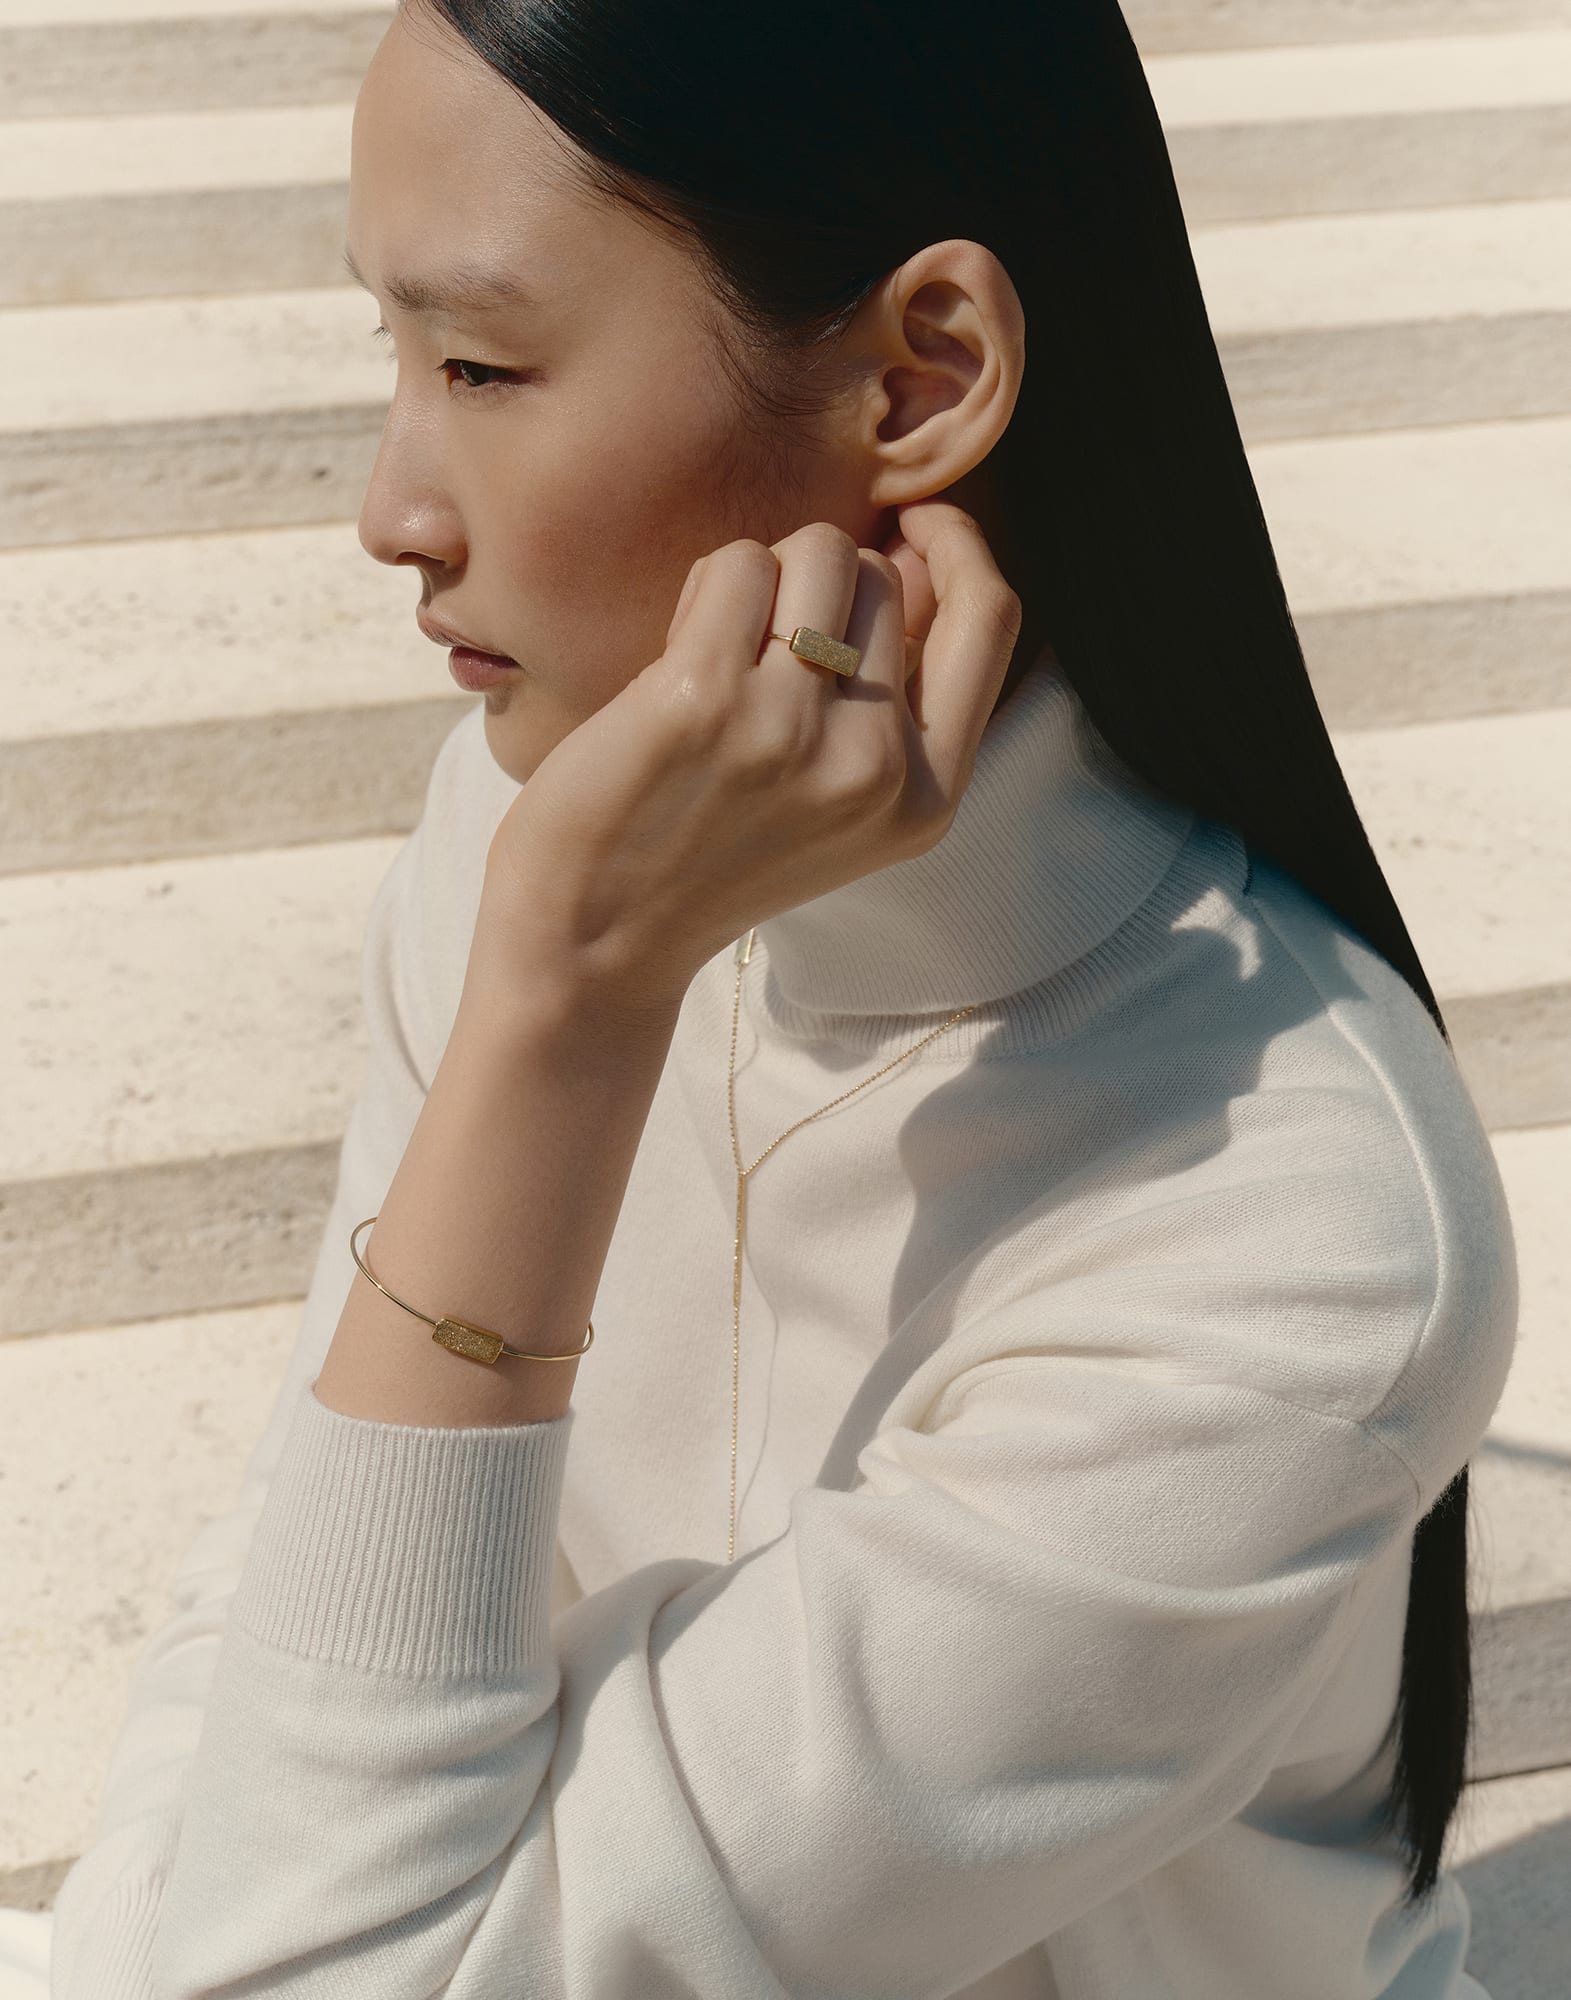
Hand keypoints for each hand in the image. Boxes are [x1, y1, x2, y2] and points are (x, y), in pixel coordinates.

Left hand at [472, 499, 1022, 1024]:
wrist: (596, 948)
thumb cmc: (707, 858)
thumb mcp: (841, 805)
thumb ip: (889, 700)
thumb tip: (905, 554)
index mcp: (926, 798)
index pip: (989, 619)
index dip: (958, 545)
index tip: (911, 523)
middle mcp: (875, 764)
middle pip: (878, 574)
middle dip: (814, 581)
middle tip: (754, 655)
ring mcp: (793, 729)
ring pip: (814, 553)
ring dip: (758, 578)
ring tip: (714, 658)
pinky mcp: (706, 698)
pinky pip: (735, 567)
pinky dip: (703, 590)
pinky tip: (674, 663)